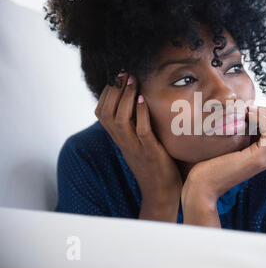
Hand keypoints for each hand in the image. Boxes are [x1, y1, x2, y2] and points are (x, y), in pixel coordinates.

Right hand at [95, 73, 182, 222]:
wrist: (162, 195)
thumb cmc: (155, 167)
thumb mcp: (140, 145)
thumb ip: (136, 128)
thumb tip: (140, 106)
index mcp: (120, 140)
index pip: (102, 114)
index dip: (106, 94)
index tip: (115, 77)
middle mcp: (124, 143)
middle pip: (106, 114)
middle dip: (114, 91)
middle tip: (124, 73)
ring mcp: (136, 148)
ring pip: (119, 120)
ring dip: (125, 98)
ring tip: (132, 81)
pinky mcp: (151, 153)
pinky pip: (141, 132)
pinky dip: (140, 115)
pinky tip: (143, 100)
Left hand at [181, 105, 265, 226]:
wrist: (203, 186)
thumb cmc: (210, 164)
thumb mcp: (230, 144)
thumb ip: (242, 133)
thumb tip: (245, 111)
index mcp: (264, 154)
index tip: (251, 109)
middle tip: (251, 108)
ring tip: (247, 111)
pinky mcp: (258, 158)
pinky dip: (262, 118)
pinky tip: (247, 115)